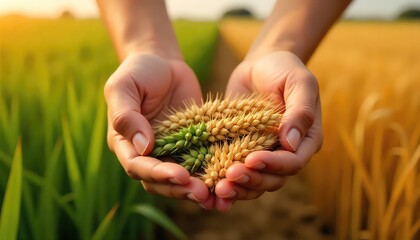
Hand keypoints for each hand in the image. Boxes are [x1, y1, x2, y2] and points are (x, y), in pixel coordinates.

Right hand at [104, 52, 209, 203]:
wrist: (163, 63)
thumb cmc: (138, 71)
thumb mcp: (124, 87)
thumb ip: (126, 115)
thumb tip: (143, 146)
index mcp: (125, 143)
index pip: (138, 167)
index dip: (158, 174)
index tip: (180, 175)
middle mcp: (146, 153)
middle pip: (159, 181)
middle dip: (180, 189)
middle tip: (202, 193)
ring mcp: (169, 151)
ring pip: (180, 180)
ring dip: (196, 189)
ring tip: (216, 196)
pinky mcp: (191, 146)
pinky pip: (199, 165)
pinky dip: (211, 176)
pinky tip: (227, 182)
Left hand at [212, 51, 322, 210]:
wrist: (261, 64)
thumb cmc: (284, 69)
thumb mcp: (299, 83)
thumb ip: (300, 111)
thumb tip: (291, 143)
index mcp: (305, 140)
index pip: (292, 162)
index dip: (273, 165)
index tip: (251, 159)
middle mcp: (286, 153)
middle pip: (272, 179)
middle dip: (251, 180)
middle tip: (229, 177)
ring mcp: (264, 155)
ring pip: (255, 183)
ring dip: (237, 189)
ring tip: (218, 189)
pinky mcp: (242, 152)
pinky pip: (237, 173)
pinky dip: (225, 183)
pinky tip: (210, 188)